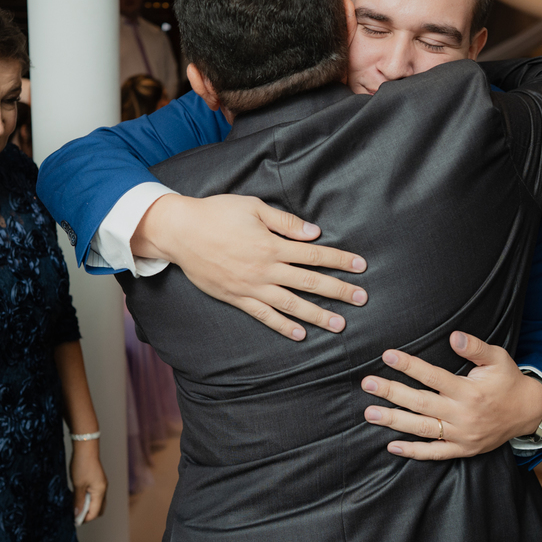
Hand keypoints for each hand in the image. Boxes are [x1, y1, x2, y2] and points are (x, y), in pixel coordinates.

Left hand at [70, 441, 107, 522]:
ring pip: (96, 502)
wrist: (85, 448)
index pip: (95, 512)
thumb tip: (77, 515)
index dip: (84, 518)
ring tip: (75, 506)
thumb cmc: (82, 465)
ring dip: (87, 506)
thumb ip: (78, 501)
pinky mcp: (97, 480)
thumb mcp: (78, 485)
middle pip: (98, 509)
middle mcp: (103, 489)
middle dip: (88, 514)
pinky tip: (77, 496)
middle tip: (75, 515)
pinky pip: (94, 495)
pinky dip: (87, 499)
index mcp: (100, 492)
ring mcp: (101, 485)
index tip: (73, 520)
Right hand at [131, 194, 367, 339]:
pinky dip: (283, 326)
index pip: (314, 254)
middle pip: (309, 282)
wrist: (180, 232)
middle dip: (338, 291)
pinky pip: (264, 315)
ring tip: (339, 325)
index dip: (339, 260)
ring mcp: (251, 287)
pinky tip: (300, 334)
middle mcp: (265, 269)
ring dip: (317, 315)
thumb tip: (314, 233)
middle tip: (361, 299)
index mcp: (272, 244)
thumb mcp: (253, 207)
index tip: (360, 266)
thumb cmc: (217, 213)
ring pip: (291, 304)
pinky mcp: (236, 297)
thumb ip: (285, 222)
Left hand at [360, 331, 541, 459]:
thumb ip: (475, 347)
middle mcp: (462, 414)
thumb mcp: (498, 358)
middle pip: (420, 403)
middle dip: (392, 392)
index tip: (387, 355)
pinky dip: (413, 452)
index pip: (433, 376)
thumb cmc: (508, 381)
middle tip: (367, 383)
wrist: (528, 412)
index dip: (409, 366)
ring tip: (370, 414)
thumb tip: (454, 336)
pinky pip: (435, 453)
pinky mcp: (462, 449)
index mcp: (469, 391)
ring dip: (394, 421)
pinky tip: (392, 446)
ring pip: (422, 428)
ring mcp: (461, 435)